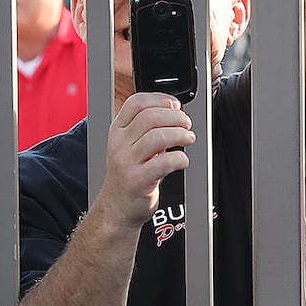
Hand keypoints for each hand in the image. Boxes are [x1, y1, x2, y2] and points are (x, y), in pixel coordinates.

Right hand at [93, 93, 193, 227]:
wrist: (117, 207)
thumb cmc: (130, 174)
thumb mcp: (130, 145)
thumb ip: (146, 128)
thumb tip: (175, 111)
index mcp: (117, 130)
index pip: (136, 102)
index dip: (161, 99)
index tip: (176, 106)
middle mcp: (119, 143)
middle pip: (151, 117)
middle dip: (177, 117)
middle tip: (187, 125)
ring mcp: (126, 161)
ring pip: (158, 136)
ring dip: (181, 135)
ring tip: (188, 139)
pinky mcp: (137, 180)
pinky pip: (165, 162)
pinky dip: (181, 159)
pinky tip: (182, 161)